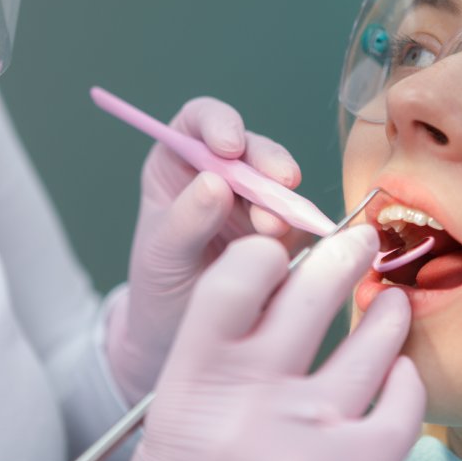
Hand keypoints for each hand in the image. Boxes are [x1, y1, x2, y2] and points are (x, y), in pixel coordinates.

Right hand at [100, 227, 426, 460]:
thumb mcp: (174, 421)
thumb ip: (219, 357)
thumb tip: (280, 292)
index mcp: (192, 383)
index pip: (237, 277)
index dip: (267, 253)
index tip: (286, 250)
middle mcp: (251, 400)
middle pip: (314, 290)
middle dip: (344, 253)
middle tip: (360, 242)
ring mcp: (309, 437)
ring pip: (372, 341)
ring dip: (388, 313)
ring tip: (392, 304)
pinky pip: (404, 404)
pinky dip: (408, 382)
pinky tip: (399, 375)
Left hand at [106, 97, 306, 404]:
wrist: (182, 338)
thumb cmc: (159, 287)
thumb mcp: (160, 254)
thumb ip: (185, 219)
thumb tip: (215, 184)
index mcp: (180, 163)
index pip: (201, 122)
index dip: (220, 123)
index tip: (229, 148)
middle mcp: (224, 175)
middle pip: (254, 149)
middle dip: (269, 163)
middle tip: (280, 184)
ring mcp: (258, 204)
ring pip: (283, 186)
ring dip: (284, 203)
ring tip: (271, 232)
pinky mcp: (287, 235)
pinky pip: (303, 223)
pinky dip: (303, 231)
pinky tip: (293, 248)